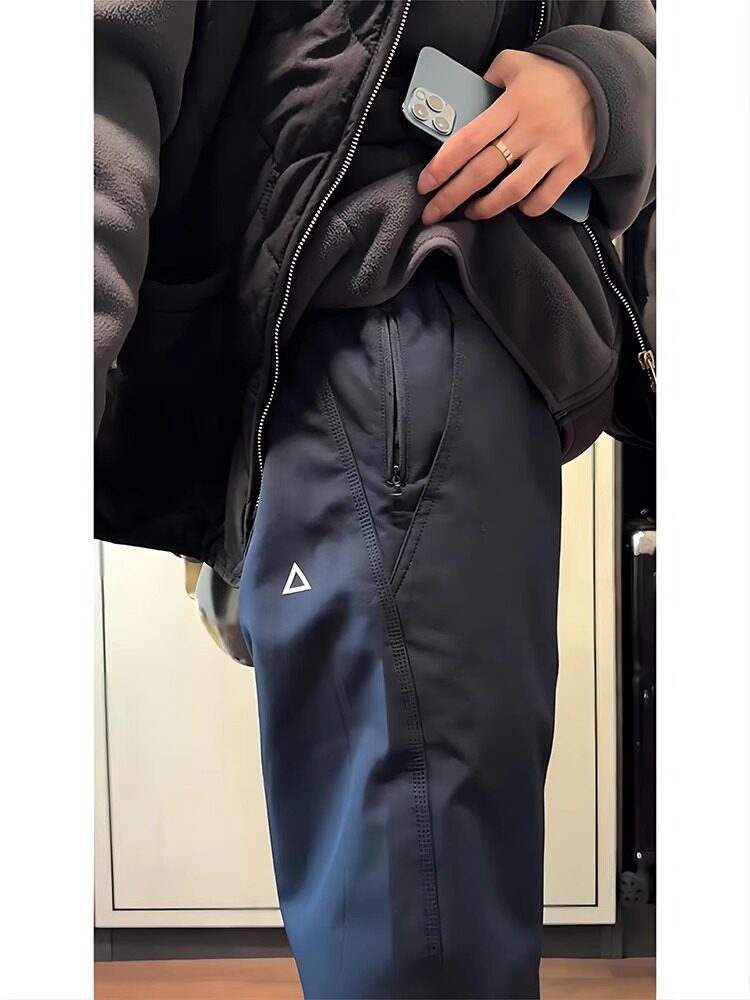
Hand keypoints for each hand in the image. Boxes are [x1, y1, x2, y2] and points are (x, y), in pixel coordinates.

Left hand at [418, 49, 595, 222]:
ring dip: (486, 208)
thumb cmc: (549, 77)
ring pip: (513, 191)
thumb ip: (486, 80)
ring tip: (471, 212)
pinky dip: (526, 208)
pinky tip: (514, 206)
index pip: (469, 139)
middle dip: (453, 196)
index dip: (443, 165)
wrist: (600, 83)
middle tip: (434, 211)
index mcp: (514, 103)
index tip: (426, 184)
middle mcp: (533, 128)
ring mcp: (554, 149)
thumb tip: (462, 105)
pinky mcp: (573, 165)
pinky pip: (544, 198)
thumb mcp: (514, 64)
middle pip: (484, 171)